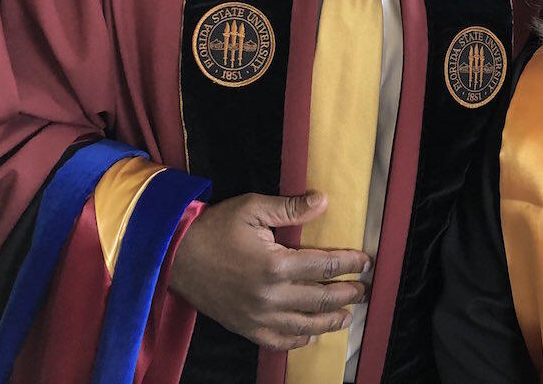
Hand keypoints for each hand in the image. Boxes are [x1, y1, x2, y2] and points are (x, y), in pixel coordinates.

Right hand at [169, 191, 370, 349]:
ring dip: (331, 321)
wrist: (175, 257)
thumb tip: (323, 200)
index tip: (366, 262)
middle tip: (364, 290)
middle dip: (348, 293)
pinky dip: (299, 339)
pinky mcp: (246, 328)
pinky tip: (311, 333)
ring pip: (306, 325)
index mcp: (276, 265)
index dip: (350, 263)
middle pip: (322, 298)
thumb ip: (290, 207)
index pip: (326, 265)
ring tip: (348, 315)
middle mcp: (271, 297)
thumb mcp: (252, 209)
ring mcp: (258, 317)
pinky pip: (280, 341)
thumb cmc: (214, 228)